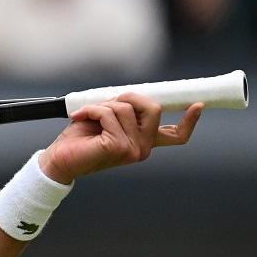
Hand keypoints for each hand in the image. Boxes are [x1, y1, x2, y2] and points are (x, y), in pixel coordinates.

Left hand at [38, 93, 202, 184]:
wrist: (58, 159)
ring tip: (87, 116)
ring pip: (125, 108)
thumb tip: (132, 96)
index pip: (176, 136)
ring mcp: (133, 151)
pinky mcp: (118, 148)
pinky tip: (80, 118)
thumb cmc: (80, 138)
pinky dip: (92, 110)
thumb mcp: (107, 119)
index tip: (198, 105)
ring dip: (102, 105)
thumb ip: (124, 111)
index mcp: (144, 142)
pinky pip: (108, 113)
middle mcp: (143, 149)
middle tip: (105, 103)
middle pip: (153, 108)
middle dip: (128, 96)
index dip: (190, 121)